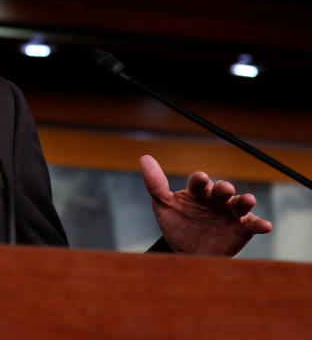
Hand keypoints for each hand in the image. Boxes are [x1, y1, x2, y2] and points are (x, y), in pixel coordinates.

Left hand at [140, 154, 271, 255]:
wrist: (187, 252)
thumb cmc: (176, 224)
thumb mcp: (162, 204)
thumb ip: (155, 183)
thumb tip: (144, 157)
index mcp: (196, 192)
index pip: (199, 182)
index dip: (200, 180)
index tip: (200, 179)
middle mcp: (215, 199)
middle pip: (222, 189)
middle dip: (224, 188)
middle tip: (225, 189)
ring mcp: (230, 213)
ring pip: (240, 203)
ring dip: (245, 201)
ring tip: (248, 200)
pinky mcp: (241, 228)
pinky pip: (253, 224)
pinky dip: (260, 224)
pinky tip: (265, 225)